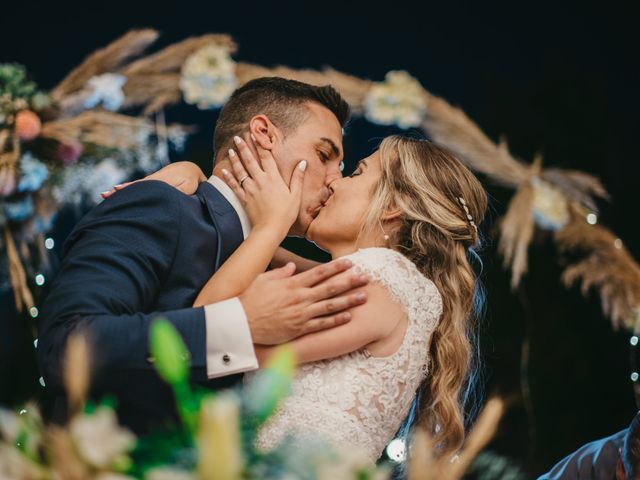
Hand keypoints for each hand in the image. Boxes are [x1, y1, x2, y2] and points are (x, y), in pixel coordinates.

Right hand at [100, 161, 206, 198]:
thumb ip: (179, 192)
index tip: (117, 193)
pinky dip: (127, 189)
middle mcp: (152, 181)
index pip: (143, 187)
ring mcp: (150, 181)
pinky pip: (136, 186)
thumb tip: (169, 197)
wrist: (189, 169)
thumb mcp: (187, 187)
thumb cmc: (190, 181)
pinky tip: (116, 191)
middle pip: (135, 187)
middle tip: (105, 195)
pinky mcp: (150, 183)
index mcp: (160, 182)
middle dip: (121, 192)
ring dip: (121, 191)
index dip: (131, 191)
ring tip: (105, 195)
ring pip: (134, 186)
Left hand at [221, 135, 305, 237]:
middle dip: (243, 148)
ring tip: (231, 150)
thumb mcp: (295, 196)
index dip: (260, 145)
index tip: (255, 134)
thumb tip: (303, 163)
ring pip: (240, 171)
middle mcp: (260, 181)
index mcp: (273, 178)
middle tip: (237, 137)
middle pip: (250, 160)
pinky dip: (228, 177)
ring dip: (235, 159)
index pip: (266, 157)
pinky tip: (224, 170)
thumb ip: (298, 178)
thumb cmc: (285, 214)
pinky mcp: (243, 198)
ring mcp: (250, 189)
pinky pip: (234, 186)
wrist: (270, 229)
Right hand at [239, 259, 368, 344]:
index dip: (336, 267)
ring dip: (349, 300)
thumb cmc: (249, 300)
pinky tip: (348, 316)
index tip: (350, 262)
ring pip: (330, 306)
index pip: (319, 273)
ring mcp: (301, 314)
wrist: (241, 323)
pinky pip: (321, 324)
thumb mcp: (263, 280)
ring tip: (364, 296)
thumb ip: (280, 273)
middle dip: (350, 281)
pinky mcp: (299, 329)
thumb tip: (292, 267)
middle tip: (367, 277)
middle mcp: (300, 297)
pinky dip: (335, 320)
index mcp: (292, 284)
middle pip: (330, 287)